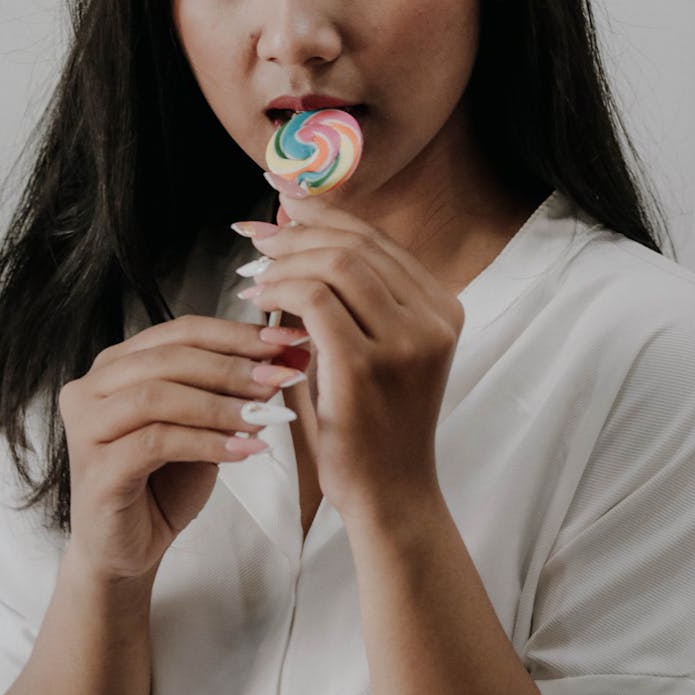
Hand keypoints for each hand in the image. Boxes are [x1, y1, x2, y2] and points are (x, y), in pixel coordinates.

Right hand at [58, 315, 307, 582]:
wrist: (128, 549)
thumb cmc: (164, 480)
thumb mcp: (203, 423)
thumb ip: (229, 388)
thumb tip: (283, 358)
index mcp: (117, 363)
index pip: (181, 331)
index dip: (236, 333)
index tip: (286, 342)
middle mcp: (93, 386)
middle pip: (169, 357)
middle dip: (232, 366)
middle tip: (280, 378)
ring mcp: (87, 426)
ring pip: (159, 395)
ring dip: (220, 404)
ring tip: (263, 416)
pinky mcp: (95, 468)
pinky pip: (156, 442)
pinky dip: (206, 442)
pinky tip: (243, 450)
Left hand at [237, 196, 463, 521]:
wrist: (391, 495)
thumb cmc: (373, 422)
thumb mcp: (375, 347)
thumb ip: (349, 293)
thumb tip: (294, 225)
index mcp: (442, 306)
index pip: (376, 237)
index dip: (323, 211)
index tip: (280, 198)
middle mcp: (435, 317)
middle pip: (355, 243)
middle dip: (296, 231)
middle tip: (253, 237)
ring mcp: (407, 342)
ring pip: (335, 263)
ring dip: (284, 260)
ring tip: (252, 273)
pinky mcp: (368, 367)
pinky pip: (315, 300)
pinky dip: (280, 289)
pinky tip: (256, 300)